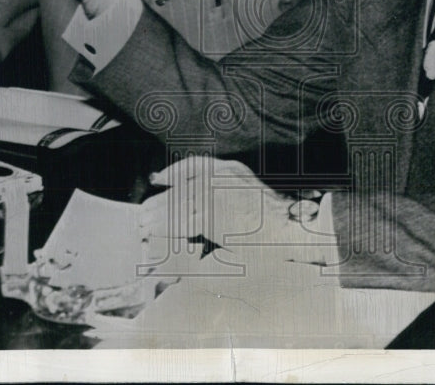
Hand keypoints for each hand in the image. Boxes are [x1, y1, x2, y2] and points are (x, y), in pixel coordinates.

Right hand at [141, 157, 337, 265]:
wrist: (295, 234)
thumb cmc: (262, 257)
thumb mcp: (226, 270)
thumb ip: (190, 267)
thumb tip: (161, 263)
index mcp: (216, 218)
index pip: (175, 220)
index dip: (157, 228)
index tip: (142, 234)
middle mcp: (220, 191)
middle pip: (178, 200)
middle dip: (156, 212)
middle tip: (140, 223)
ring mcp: (227, 176)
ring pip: (185, 183)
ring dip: (164, 196)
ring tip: (148, 207)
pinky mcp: (233, 169)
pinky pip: (200, 164)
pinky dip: (180, 169)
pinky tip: (165, 177)